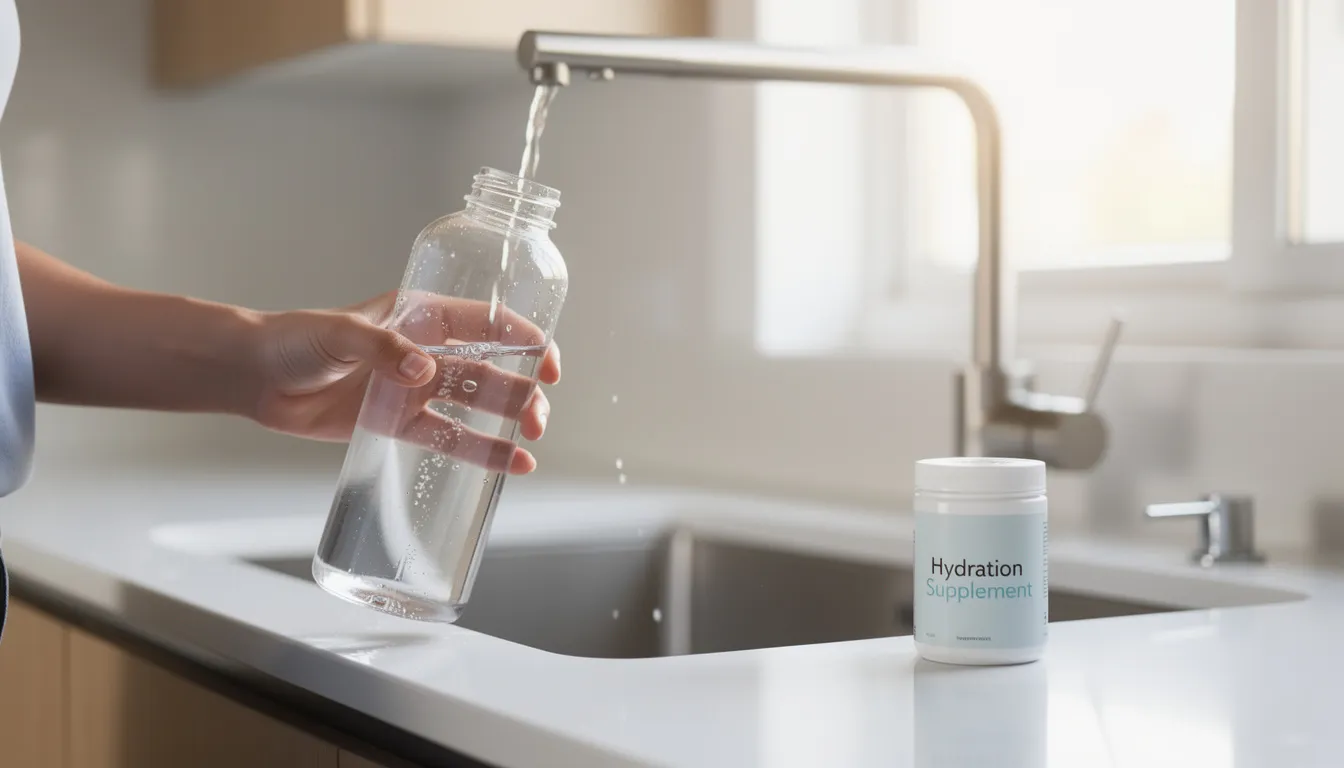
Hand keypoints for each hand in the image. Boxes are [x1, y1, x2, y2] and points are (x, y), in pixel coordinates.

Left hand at [249, 290, 560, 473]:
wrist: (256, 377)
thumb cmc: (294, 340)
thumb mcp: (338, 333)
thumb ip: (382, 349)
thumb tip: (424, 371)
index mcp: (419, 315)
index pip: (485, 322)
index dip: (522, 338)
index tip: (548, 360)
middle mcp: (425, 350)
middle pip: (489, 367)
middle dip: (520, 388)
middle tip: (537, 415)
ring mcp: (413, 387)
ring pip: (475, 404)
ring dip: (507, 420)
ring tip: (533, 441)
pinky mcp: (398, 422)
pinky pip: (448, 437)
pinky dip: (480, 450)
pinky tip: (509, 465)